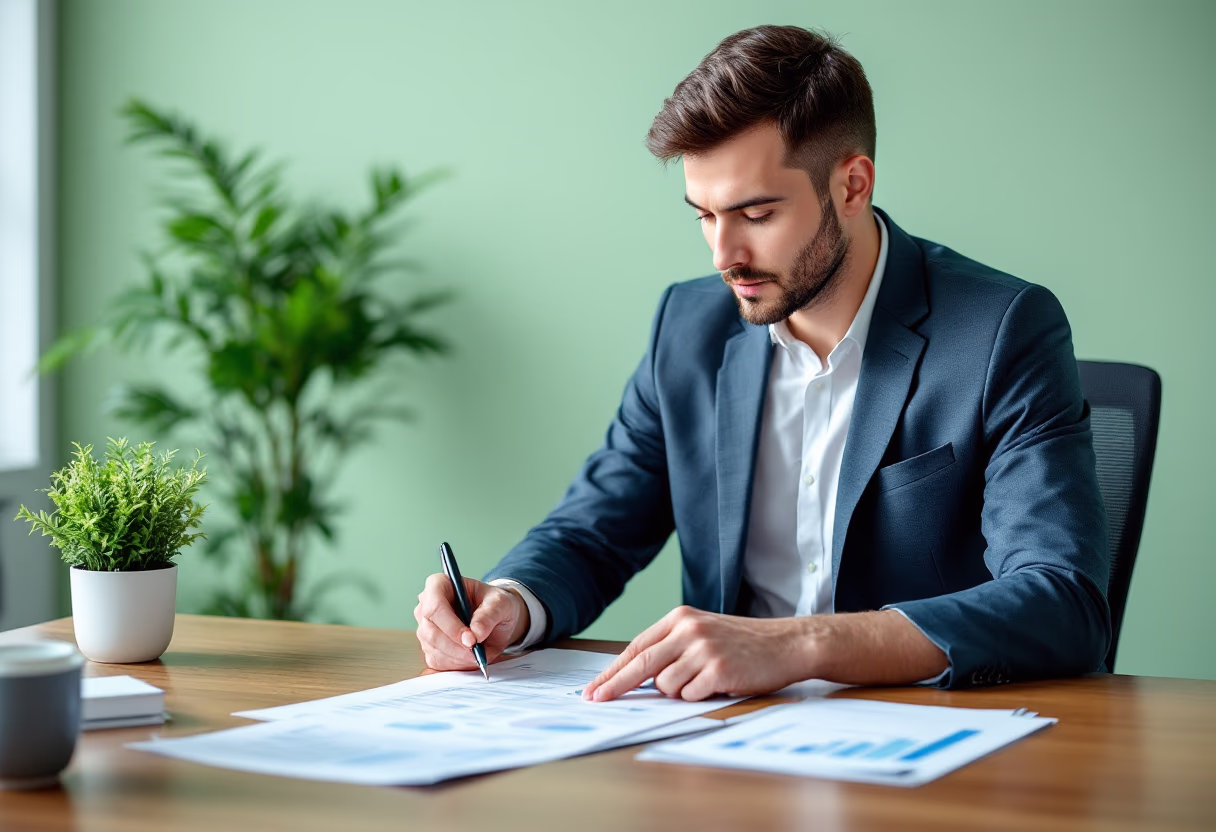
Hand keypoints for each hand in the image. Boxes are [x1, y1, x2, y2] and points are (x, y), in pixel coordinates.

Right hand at [413, 574, 529, 670]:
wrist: (496, 618)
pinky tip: (470, 657)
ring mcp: (425, 627)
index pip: (434, 606)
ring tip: (479, 653)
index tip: (471, 640)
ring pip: (433, 649)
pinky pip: (437, 661)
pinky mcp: (429, 647)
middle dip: (456, 647)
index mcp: (440, 585)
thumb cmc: (495, 604)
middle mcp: (426, 605)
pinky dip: (456, 664)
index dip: (451, 626)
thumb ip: (489, 615)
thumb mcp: (500, 603)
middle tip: (478, 652)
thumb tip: (476, 632)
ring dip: (458, 657)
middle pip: (430, 631)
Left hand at [581, 606, 813, 701]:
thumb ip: (672, 647)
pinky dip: (699, 696)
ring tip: (705, 680)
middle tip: (596, 699)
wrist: (786, 644)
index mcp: (681, 618)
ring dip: (679, 692)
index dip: (613, 670)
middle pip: (640, 663)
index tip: (594, 688)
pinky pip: (690, 695)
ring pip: (666, 685)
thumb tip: (637, 675)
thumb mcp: (704, 633)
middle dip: (615, 685)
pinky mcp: (717, 670)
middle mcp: (688, 630)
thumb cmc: (743, 643)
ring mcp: (702, 649)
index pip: (636, 646)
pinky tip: (718, 684)